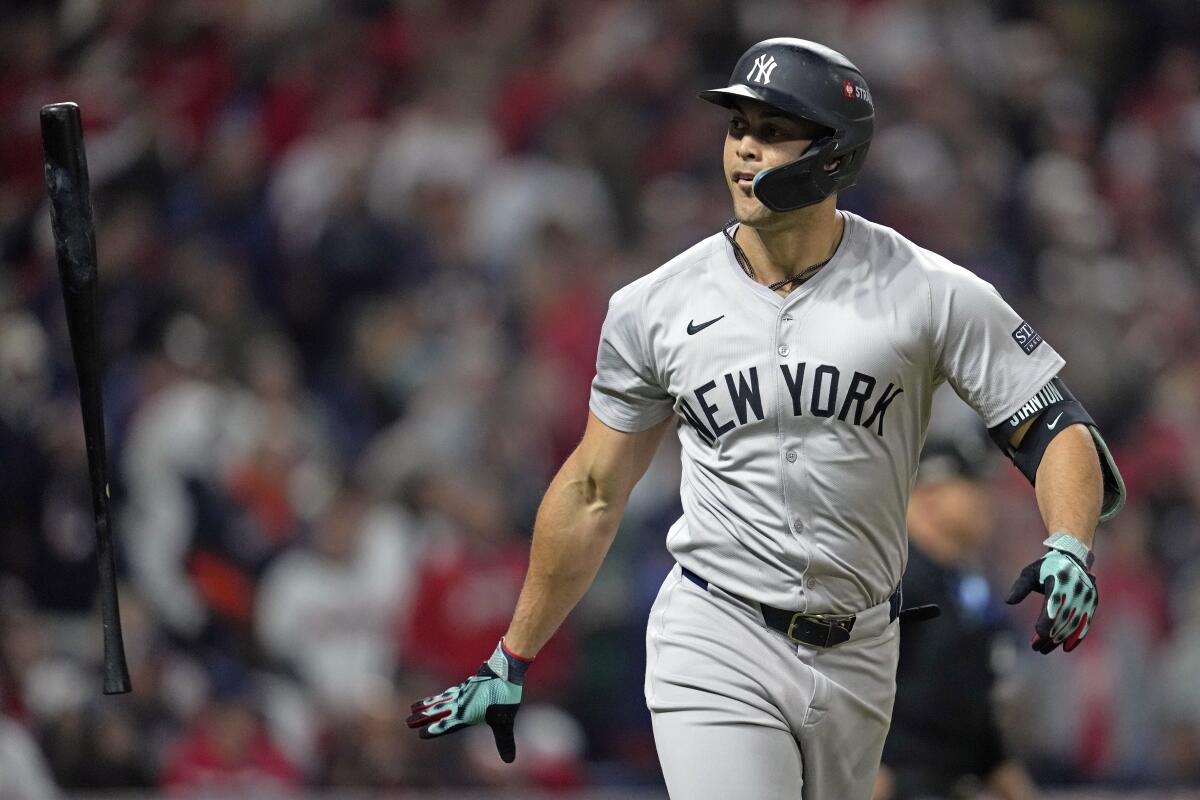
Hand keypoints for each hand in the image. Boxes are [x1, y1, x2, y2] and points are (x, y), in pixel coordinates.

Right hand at [406, 639, 530, 762]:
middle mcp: (461, 702)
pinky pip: (450, 691)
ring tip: (414, 706)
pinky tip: (441, 695)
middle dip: (423, 718)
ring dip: (427, 704)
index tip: (421, 734)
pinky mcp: (468, 684)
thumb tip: (509, 761)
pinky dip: (441, 695)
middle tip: (407, 722)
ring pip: (441, 699)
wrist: (506, 670)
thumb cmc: (505, 697)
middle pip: (437, 711)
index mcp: (466, 713)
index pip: (446, 724)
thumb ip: (504, 741)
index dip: (434, 730)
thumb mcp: (505, 722)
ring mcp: (463, 691)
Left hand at [1006, 533, 1096, 652]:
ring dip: (1060, 639)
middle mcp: (1075, 592)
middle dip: (1049, 637)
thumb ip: (1020, 587)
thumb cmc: (1046, 567)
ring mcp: (1086, 598)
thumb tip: (1008, 601)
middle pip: (1062, 620)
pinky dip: (1077, 637)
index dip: (1045, 624)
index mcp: (1059, 583)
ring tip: (1045, 649)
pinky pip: (1085, 623)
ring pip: (1073, 625)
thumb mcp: (1030, 572)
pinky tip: (1067, 647)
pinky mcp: (1092, 603)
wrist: (1073, 557)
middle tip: (1036, 648)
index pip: (1052, 608)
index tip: (1037, 637)